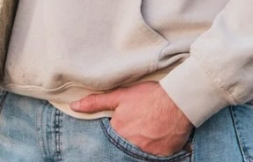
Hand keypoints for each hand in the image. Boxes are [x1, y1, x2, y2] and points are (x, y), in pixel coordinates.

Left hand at [71, 81, 192, 156]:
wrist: (178, 101)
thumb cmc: (149, 96)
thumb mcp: (121, 95)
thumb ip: (96, 102)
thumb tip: (74, 106)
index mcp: (118, 132)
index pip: (111, 135)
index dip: (117, 127)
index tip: (125, 122)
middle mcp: (130, 146)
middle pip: (124, 145)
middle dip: (128, 137)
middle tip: (139, 124)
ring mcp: (146, 153)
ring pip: (137, 151)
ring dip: (140, 142)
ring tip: (148, 129)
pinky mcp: (162, 156)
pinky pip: (153, 155)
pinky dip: (154, 147)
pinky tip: (158, 135)